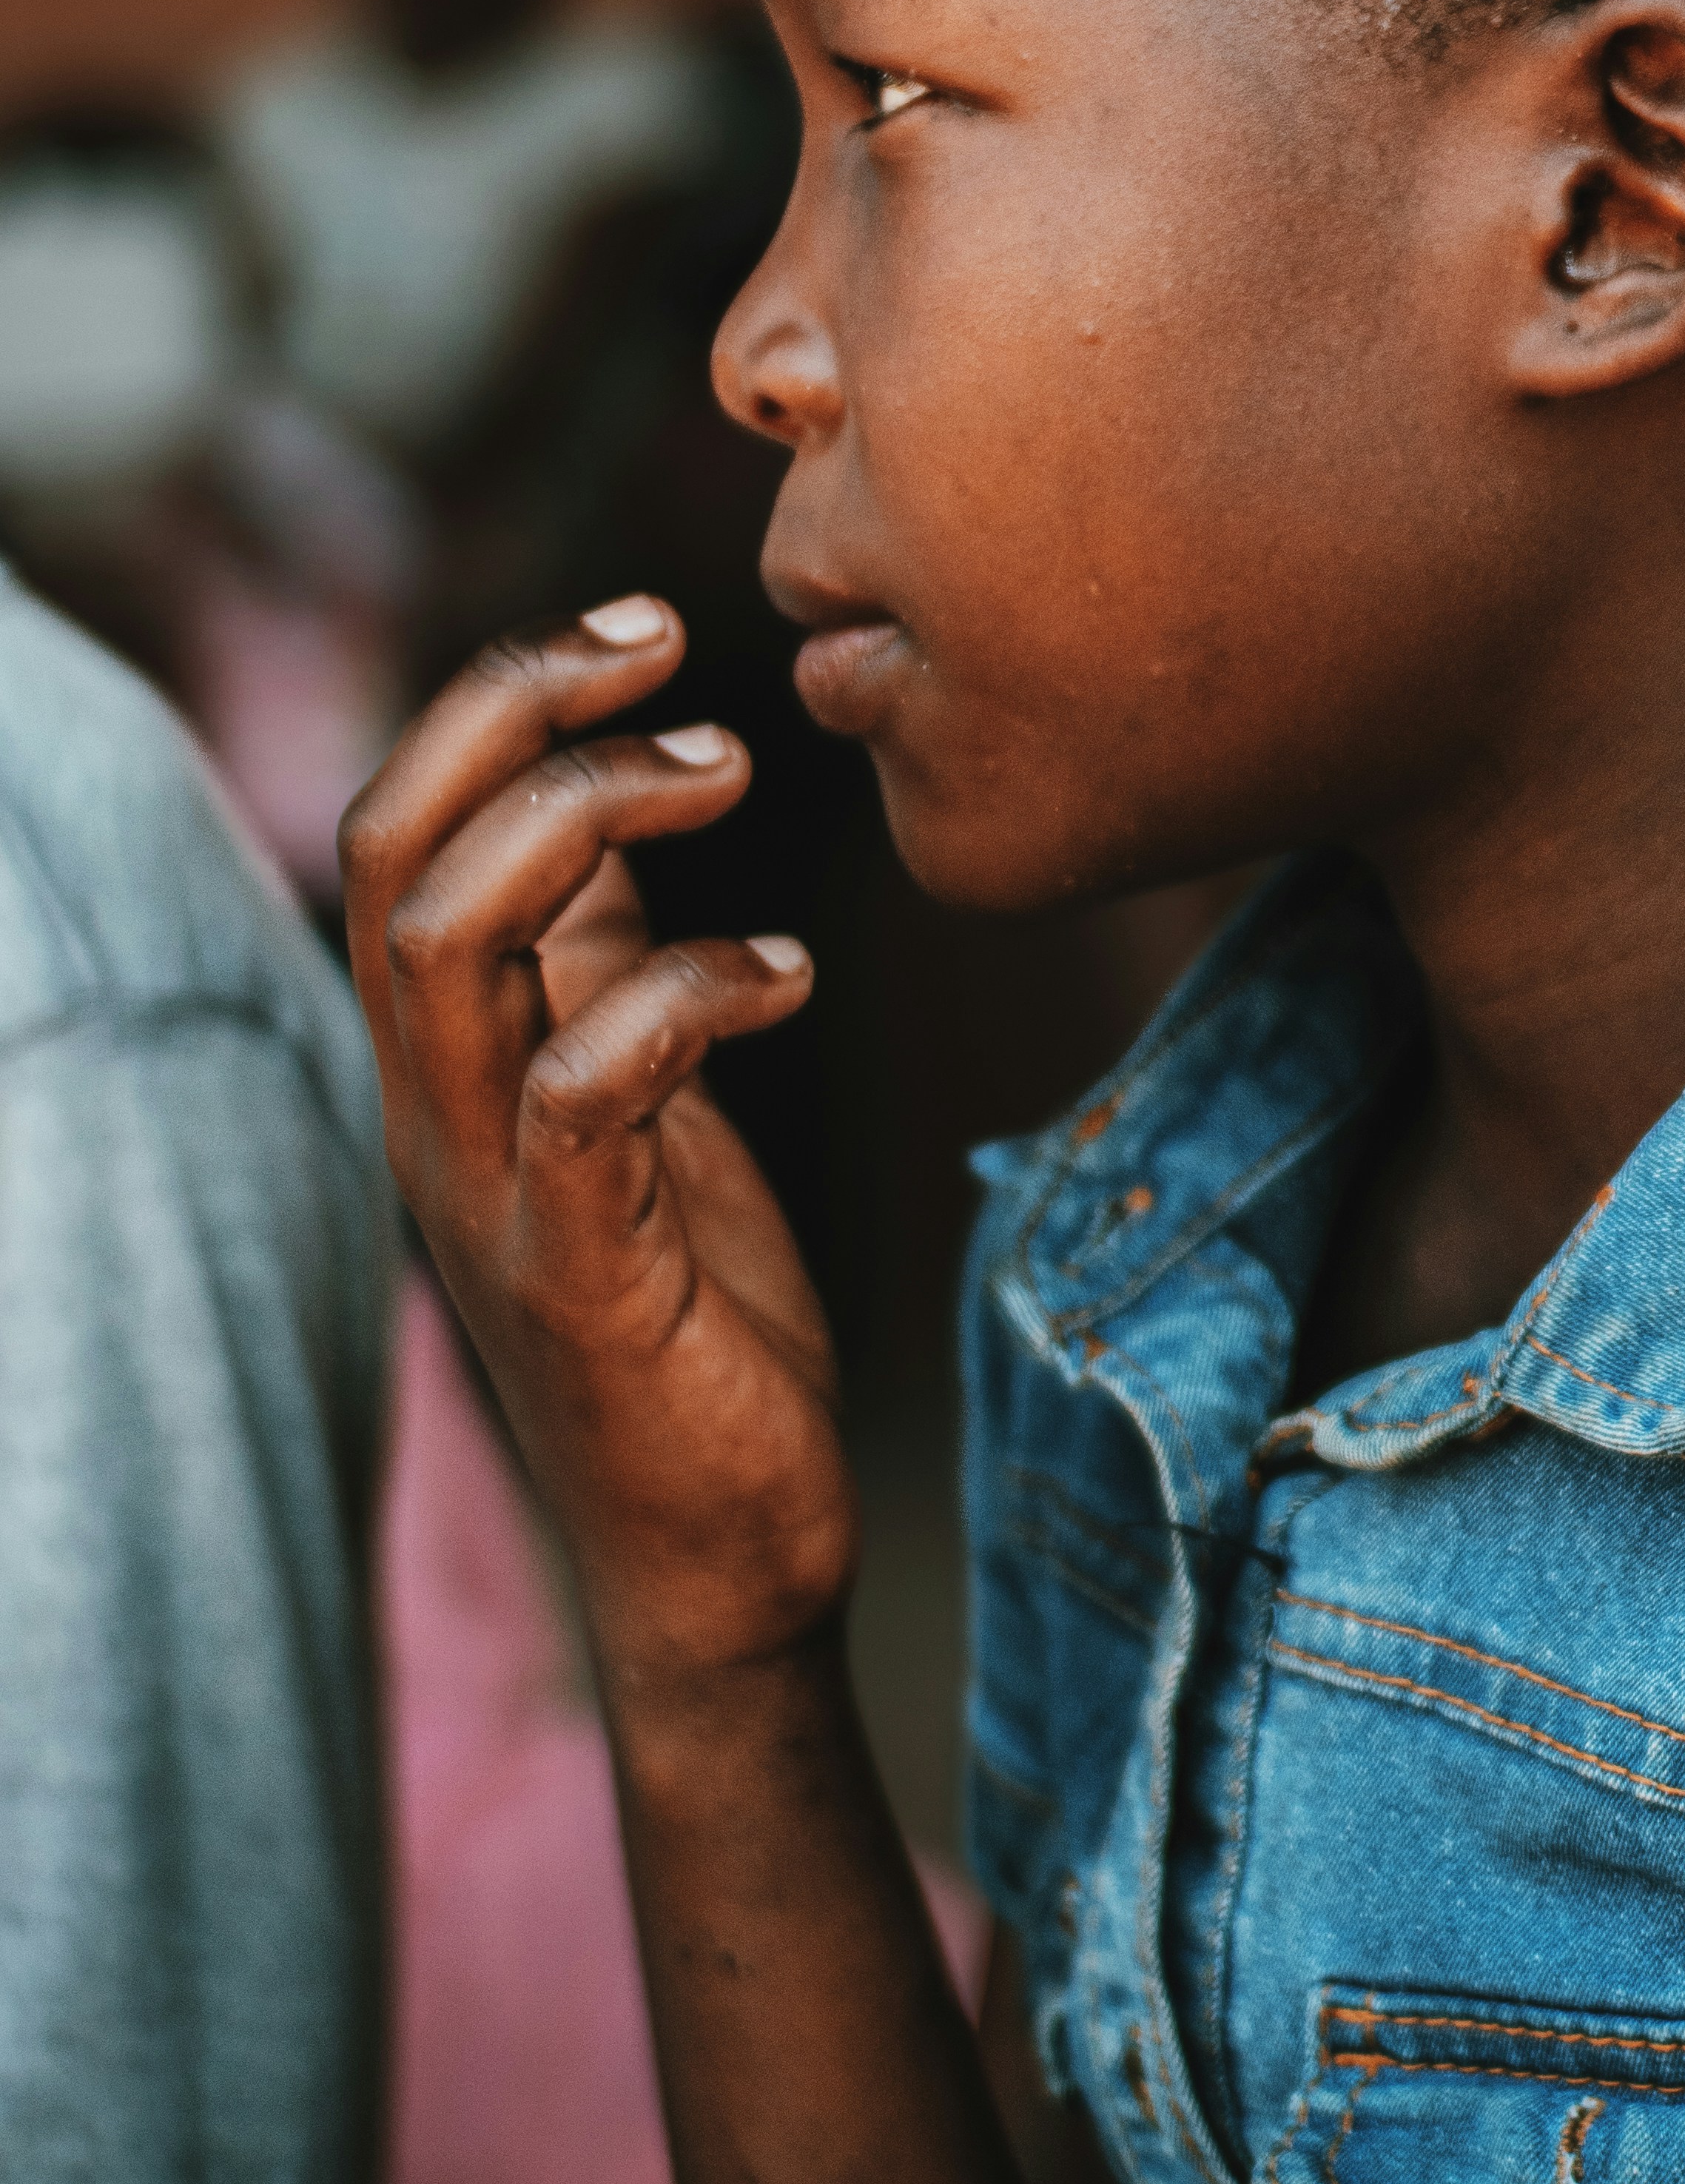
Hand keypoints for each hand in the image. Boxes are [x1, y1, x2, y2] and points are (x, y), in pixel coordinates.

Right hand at [340, 597, 846, 1689]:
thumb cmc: (695, 1316)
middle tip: (668, 652)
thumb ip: (608, 957)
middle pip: (394, 852)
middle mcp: (435, 1114)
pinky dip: (686, 996)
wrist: (729, 1557)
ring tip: (727, 774)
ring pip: (448, 946)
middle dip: (514, 715)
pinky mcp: (577, 1273)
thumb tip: (618, 793)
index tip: (640, 626)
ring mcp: (491, 1193)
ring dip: (585, 822)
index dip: (498, 698)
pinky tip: (792, 972)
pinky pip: (584, 1089)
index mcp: (447, 1062)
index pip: (400, 826)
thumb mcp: (645, 1094)